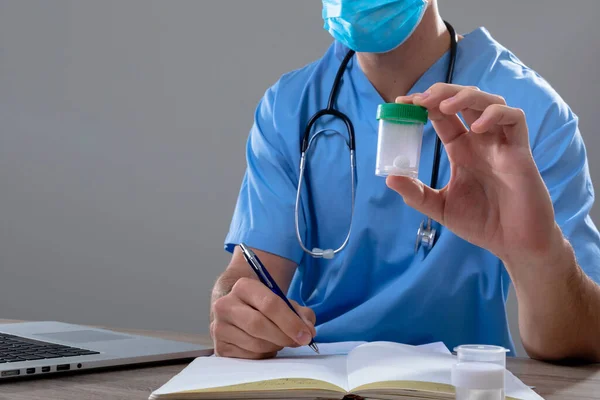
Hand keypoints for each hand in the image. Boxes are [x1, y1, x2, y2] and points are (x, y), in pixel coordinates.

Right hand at [210, 277, 315, 358]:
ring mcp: (219, 327)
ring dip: (275, 346)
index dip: (290, 322)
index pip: (269, 304)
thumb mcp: (283, 302)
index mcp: (243, 286)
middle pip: (259, 325)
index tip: (306, 335)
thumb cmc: (264, 306)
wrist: (238, 310)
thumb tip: (308, 332)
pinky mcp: (220, 347)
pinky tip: (267, 346)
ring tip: (281, 341)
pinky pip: (249, 357)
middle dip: (284, 336)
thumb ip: (300, 314)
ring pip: (255, 343)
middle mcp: (225, 305)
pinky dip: (264, 355)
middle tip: (299, 342)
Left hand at [388, 83, 560, 264]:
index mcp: (460, 149)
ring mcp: (500, 143)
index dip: (424, 104)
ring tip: (443, 106)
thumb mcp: (440, 207)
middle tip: (420, 100)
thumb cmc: (481, 223)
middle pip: (464, 100)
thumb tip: (389, 177)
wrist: (514, 243)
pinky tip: (476, 128)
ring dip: (465, 97)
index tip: (402, 102)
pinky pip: (514, 119)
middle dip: (442, 93)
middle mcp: (480, 141)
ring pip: (489, 101)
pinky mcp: (520, 151)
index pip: (442, 115)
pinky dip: (495, 115)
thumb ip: (416, 194)